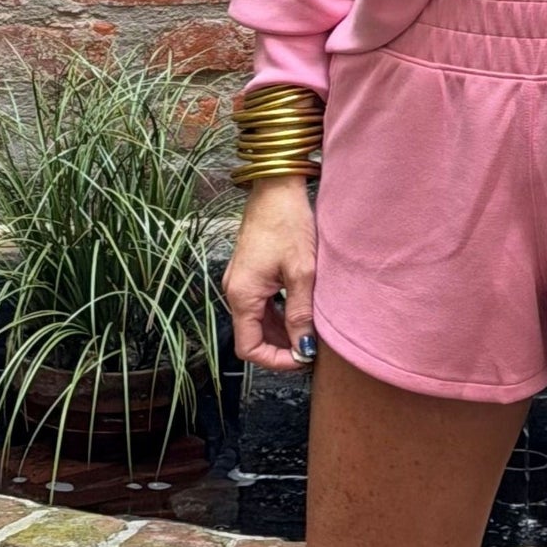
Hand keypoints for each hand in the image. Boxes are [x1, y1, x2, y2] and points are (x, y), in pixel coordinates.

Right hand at [221, 177, 319, 374]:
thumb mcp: (301, 271)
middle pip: (253, 336)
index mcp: (242, 294)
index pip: (249, 348)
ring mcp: (240, 280)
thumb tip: (303, 350)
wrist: (277, 185)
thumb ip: (301, 313)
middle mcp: (235, 290)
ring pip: (258, 320)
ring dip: (282, 330)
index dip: (276, 360)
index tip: (302, 359)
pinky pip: (260, 303)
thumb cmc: (288, 222)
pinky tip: (302, 309)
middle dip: (281, 347)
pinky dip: (279, 313)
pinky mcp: (249, 271)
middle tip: (312, 348)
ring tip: (311, 330)